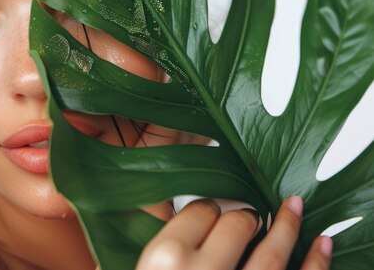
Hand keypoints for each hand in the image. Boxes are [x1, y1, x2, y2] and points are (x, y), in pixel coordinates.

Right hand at [135, 197, 332, 269]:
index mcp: (165, 258)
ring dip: (289, 226)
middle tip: (247, 218)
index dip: (207, 209)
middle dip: (244, 217)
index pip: (198, 211)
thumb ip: (158, 234)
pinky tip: (323, 244)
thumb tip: (167, 203)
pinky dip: (316, 263)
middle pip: (235, 224)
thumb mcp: (144, 262)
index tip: (210, 214)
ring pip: (273, 253)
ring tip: (294, 208)